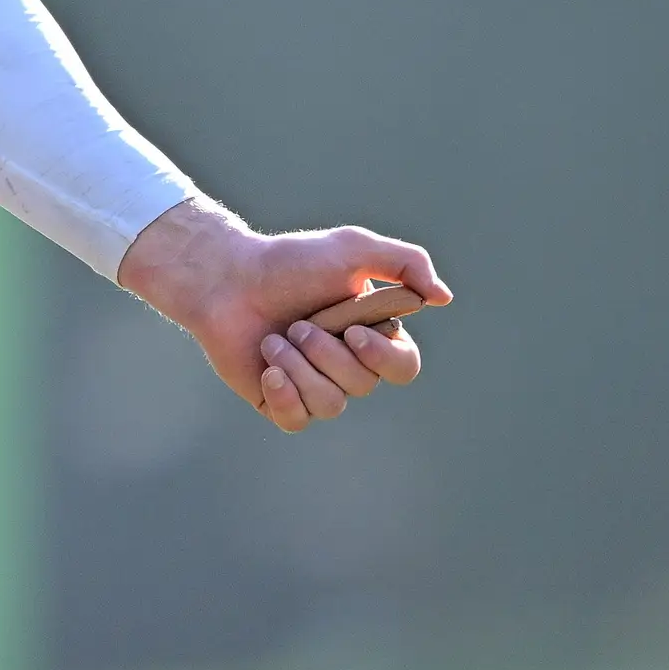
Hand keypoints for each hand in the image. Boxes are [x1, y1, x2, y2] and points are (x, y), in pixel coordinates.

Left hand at [116, 199, 449, 433]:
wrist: (225, 278)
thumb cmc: (288, 261)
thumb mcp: (352, 248)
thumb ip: (405, 262)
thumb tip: (443, 298)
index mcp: (370, 334)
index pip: (404, 367)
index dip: (383, 357)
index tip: (352, 331)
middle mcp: (346, 364)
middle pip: (364, 385)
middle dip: (328, 355)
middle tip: (297, 324)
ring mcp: (312, 384)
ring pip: (331, 404)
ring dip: (299, 368)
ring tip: (273, 339)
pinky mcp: (278, 401)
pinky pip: (297, 421)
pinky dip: (283, 396)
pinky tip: (267, 370)